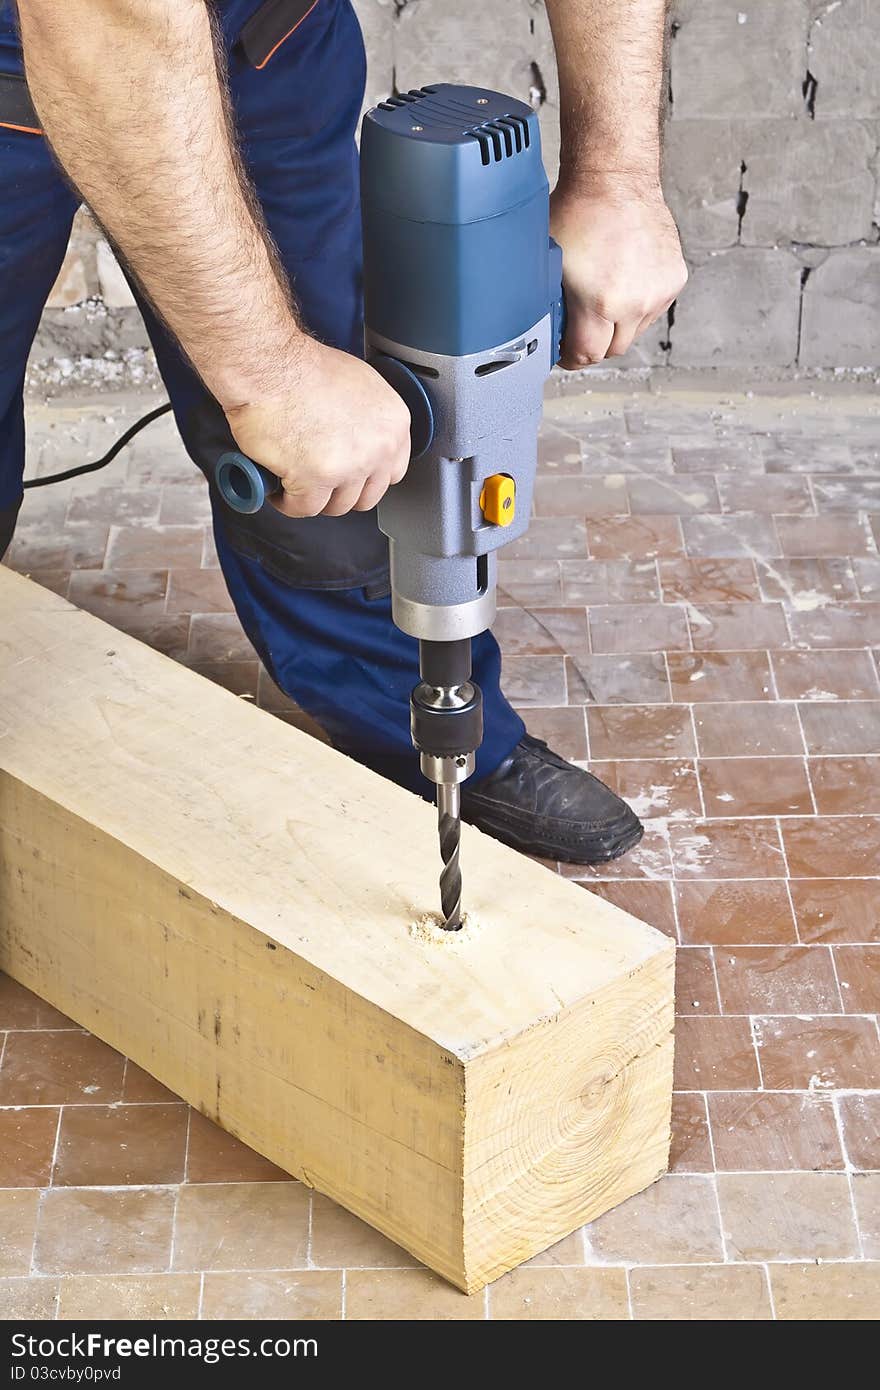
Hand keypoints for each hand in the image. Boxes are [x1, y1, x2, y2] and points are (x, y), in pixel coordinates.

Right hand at [224, 339, 411, 517]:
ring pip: (335, 505)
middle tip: (319, 482)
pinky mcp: (316, 479)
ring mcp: (349, 466)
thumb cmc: (301, 368)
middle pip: (366, 496)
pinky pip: (304, 508)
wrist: (269, 366)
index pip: (393, 472)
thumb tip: (359, 440)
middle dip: (340, 492)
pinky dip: (288, 502)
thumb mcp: (357, 384)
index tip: (349, 476)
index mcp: (393, 422)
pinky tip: (279, 489)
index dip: (366, 477)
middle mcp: (378, 447)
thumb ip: (368, 419)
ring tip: (295, 483)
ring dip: (314, 499)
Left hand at [550, 174, 687, 365]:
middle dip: (593, 343)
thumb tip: (537, 332)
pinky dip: (637, 305)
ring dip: (617, 324)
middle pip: (612, 349)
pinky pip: (652, 309)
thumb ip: (547, 304)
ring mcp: (658, 291)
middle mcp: (636, 302)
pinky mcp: (674, 279)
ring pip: (635, 331)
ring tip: (601, 297)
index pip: (587, 356)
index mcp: (602, 302)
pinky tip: (622, 282)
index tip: (563, 352)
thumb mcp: (547, 264)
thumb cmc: (578, 213)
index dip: (570, 358)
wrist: (615, 179)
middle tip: (578, 328)